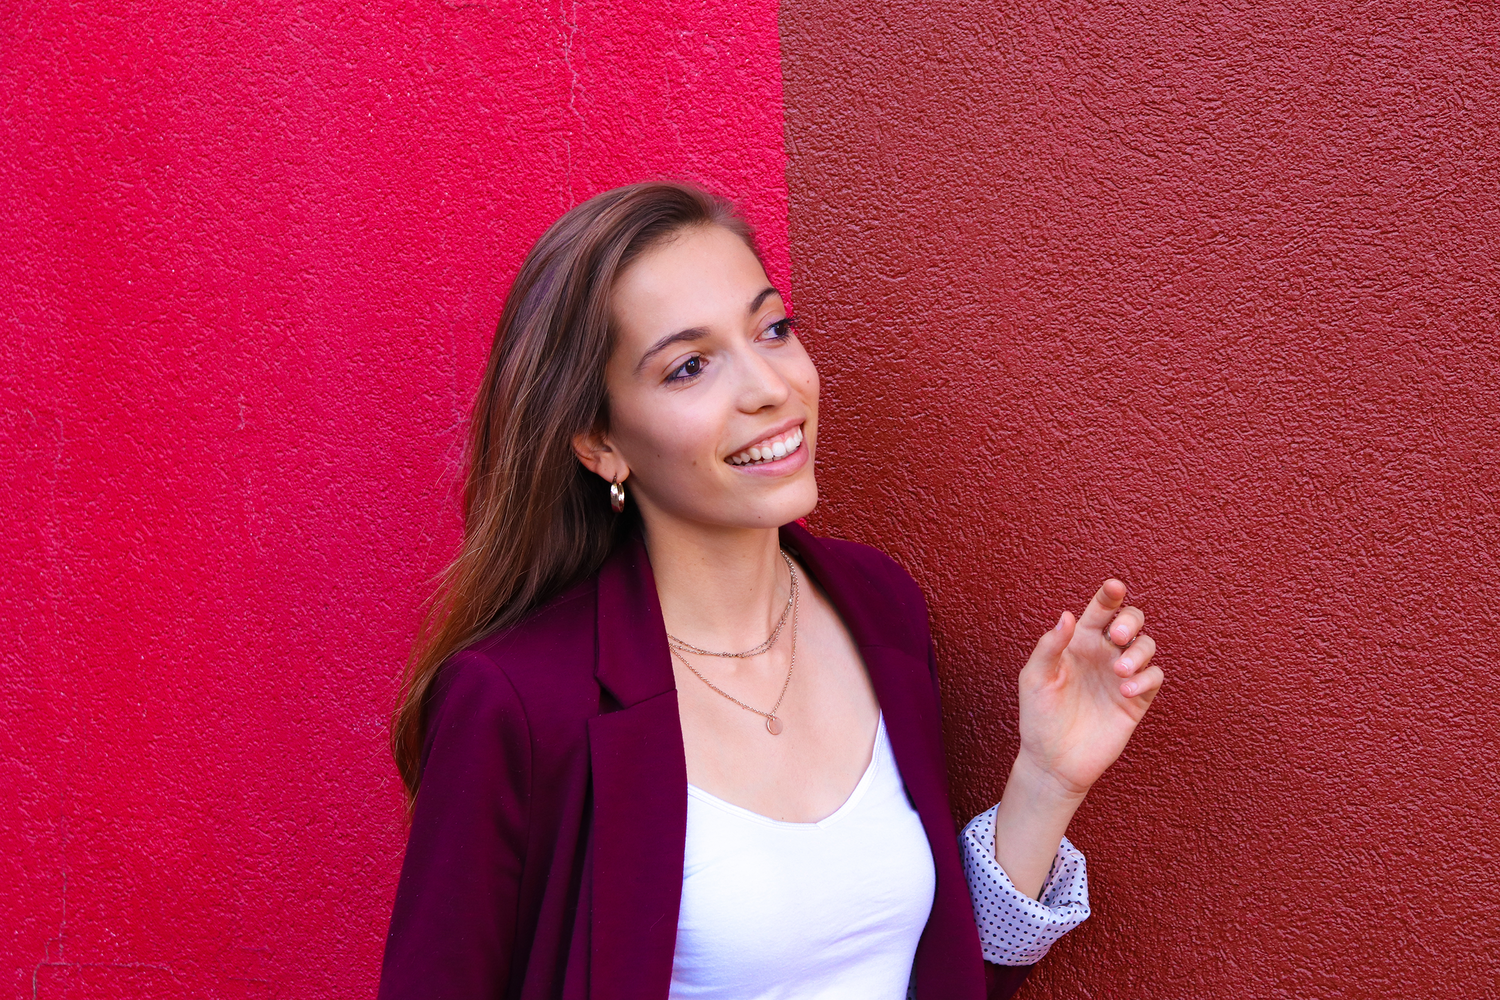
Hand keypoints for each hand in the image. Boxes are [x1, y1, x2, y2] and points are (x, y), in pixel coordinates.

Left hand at [1014, 579, 1161, 798]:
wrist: (1053, 761)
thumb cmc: (1039, 717)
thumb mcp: (1035, 679)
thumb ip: (1050, 647)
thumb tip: (1067, 615)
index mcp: (1078, 643)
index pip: (1099, 611)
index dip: (1108, 595)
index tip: (1114, 586)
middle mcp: (1103, 655)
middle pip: (1131, 621)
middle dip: (1130, 620)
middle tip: (1116, 636)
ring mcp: (1121, 676)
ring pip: (1146, 646)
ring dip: (1138, 651)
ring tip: (1118, 671)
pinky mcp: (1136, 700)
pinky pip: (1154, 677)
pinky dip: (1146, 677)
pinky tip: (1126, 689)